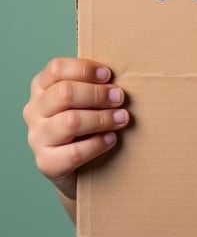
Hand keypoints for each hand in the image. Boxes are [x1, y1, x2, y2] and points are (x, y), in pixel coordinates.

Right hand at [23, 57, 129, 201]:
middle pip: (64, 93)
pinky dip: (98, 144)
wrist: (76, 167)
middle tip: (119, 98)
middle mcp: (34, 110)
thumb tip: (117, 79)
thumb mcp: (83, 98)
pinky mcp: (46, 163)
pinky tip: (111, 139)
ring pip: (71, 121)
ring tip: (121, 118)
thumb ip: (93, 84)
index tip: (108, 75)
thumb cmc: (84, 122)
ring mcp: (37, 137)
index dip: (85, 69)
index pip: (56, 68)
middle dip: (97, 94)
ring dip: (102, 118)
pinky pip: (75, 152)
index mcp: (41, 87)